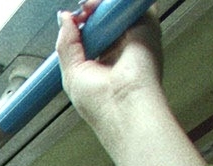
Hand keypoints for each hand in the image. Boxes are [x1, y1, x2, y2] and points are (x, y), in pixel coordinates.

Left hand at [57, 2, 165, 139]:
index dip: (81, 24)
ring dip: (100, 6)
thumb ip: (67, 43)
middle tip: (82, 12)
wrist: (126, 108)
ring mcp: (134, 38)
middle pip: (104, 20)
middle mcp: (120, 50)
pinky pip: (132, 5)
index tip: (73, 20)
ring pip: (117, 10)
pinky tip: (101, 6)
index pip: (91, 35)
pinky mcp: (147, 28)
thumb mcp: (72, 72)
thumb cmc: (102, 105)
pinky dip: (117, 4)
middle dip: (90, 11)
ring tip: (88, 9)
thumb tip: (65, 18)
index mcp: (103, 63)